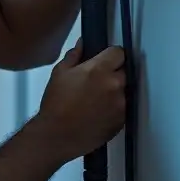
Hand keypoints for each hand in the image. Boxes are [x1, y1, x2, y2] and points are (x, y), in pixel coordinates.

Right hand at [36, 39, 125, 161]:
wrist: (57, 135)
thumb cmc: (56, 106)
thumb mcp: (60, 73)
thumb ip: (74, 55)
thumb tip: (82, 45)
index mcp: (99, 69)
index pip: (118, 52)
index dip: (111, 55)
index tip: (106, 59)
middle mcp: (113, 85)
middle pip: (123, 71)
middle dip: (112, 74)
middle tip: (95, 82)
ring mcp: (120, 104)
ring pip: (123, 91)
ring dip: (113, 92)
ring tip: (94, 100)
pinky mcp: (121, 120)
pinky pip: (122, 108)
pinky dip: (113, 109)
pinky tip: (96, 112)